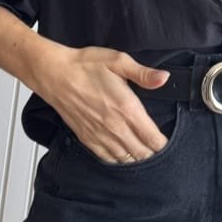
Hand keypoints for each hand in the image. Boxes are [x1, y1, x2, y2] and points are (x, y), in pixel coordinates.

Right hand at [38, 44, 170, 163]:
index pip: (152, 138)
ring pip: (126, 159)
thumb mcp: (119, 61)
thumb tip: (164, 78)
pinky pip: (107, 159)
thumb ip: (144, 73)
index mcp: (127, 108)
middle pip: (142, 153)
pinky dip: (119, 160)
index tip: (167, 141)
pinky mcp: (87, 138)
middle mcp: (115, 127)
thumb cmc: (85, 66)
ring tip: (144, 152)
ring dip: (137, 158)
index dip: (163, 144)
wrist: (54, 74)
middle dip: (153, 153)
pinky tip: (123, 155)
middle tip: (158, 147)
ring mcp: (100, 135)